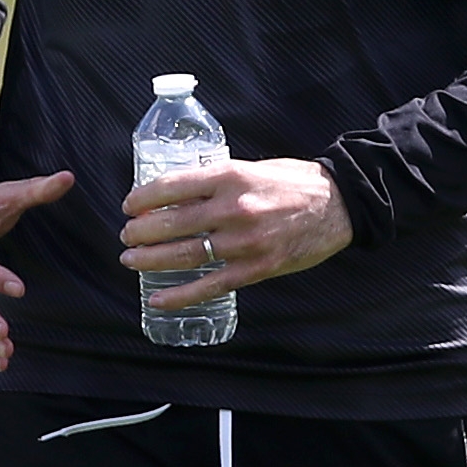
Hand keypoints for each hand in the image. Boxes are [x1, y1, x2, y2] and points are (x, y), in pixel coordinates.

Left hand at [118, 155, 352, 307]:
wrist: (339, 205)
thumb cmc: (295, 182)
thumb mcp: (252, 167)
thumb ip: (217, 180)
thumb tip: (177, 193)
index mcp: (229, 176)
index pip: (170, 187)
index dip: (142, 198)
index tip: (129, 205)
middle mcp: (232, 208)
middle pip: (170, 222)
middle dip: (139, 231)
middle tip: (127, 235)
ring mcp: (243, 242)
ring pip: (183, 254)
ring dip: (149, 259)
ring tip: (130, 260)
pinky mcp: (255, 269)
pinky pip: (209, 285)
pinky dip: (179, 295)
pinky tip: (156, 299)